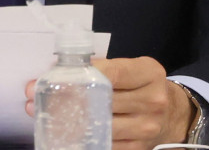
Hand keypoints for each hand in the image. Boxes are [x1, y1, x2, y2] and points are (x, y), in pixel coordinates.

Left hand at [24, 56, 193, 149]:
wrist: (173, 114)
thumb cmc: (141, 85)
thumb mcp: (130, 68)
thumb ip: (100, 67)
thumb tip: (55, 69)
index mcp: (149, 73)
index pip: (111, 72)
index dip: (78, 74)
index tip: (49, 76)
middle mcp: (153, 100)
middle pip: (102, 100)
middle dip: (64, 99)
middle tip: (34, 98)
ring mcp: (147, 127)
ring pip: (101, 125)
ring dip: (67, 121)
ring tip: (44, 115)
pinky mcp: (139, 147)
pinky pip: (106, 144)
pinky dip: (82, 138)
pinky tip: (64, 132)